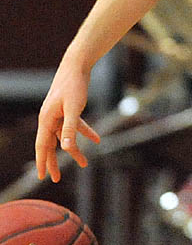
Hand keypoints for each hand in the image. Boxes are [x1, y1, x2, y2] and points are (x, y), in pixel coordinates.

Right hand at [35, 56, 100, 181]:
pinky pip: (76, 125)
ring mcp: (58, 114)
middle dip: (54, 162)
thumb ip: (70, 128)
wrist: (77, 65)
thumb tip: (65, 148)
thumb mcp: (74, 108)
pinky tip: (97, 140)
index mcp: (46, 120)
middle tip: (56, 179)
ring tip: (84, 163)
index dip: (42, 162)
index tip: (42, 176)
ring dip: (74, 149)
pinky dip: (85, 132)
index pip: (42, 146)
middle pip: (51, 144)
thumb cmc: (74, 85)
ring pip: (65, 137)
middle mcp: (49, 118)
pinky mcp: (68, 109)